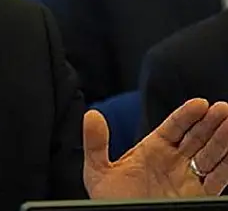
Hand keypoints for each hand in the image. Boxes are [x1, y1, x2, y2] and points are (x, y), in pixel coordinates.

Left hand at [84, 99, 227, 198]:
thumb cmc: (110, 201)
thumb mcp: (98, 171)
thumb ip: (96, 143)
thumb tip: (91, 115)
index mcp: (152, 150)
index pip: (174, 127)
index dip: (187, 115)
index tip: (200, 104)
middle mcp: (174, 162)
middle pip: (198, 137)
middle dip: (212, 123)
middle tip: (224, 110)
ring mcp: (188, 179)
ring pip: (212, 156)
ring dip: (223, 140)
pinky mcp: (199, 197)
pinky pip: (219, 179)